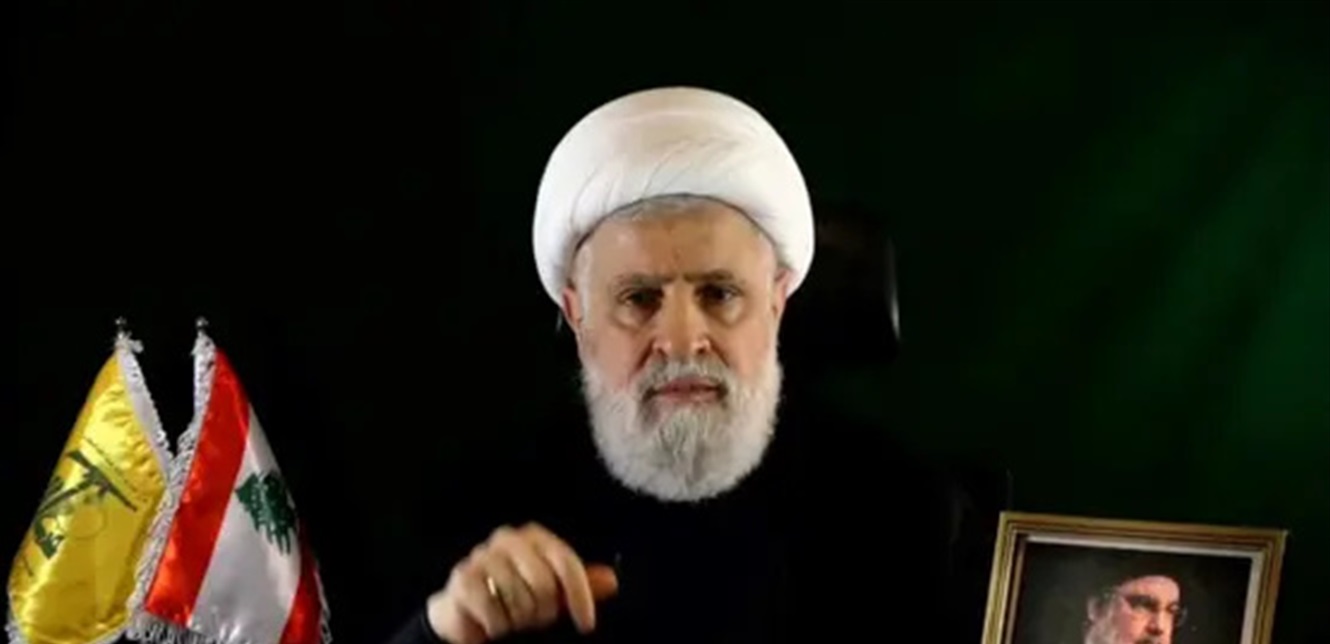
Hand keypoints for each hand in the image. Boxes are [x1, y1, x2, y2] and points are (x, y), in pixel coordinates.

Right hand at [426, 522, 618, 643]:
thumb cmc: (515, 597)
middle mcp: (507, 539)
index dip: (581, 596)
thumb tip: (611, 580)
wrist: (467, 610)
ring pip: (518, 599)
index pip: (566, 563)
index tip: (586, 624)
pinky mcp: (463, 577)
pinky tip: (494, 623)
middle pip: (543, 583)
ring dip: (519, 620)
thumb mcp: (553, 592)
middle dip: (543, 611)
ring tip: (513, 618)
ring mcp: (482, 555)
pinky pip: (493, 609)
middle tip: (534, 618)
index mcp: (533, 536)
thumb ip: (581, 585)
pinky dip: (497, 625)